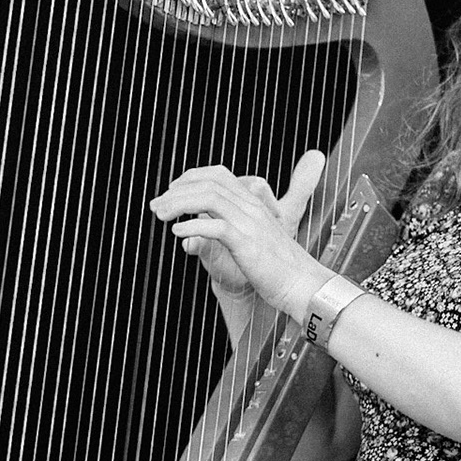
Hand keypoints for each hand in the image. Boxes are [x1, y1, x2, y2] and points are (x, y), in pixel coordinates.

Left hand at [149, 151, 331, 320]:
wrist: (304, 286)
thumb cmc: (279, 269)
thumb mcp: (254, 242)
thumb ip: (229, 231)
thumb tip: (195, 236)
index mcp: (253, 203)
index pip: (218, 174)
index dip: (189, 178)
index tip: (171, 192)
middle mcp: (251, 207)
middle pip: (208, 182)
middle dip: (176, 190)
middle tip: (156, 206)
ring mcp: (250, 223)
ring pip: (208, 198)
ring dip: (179, 204)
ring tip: (162, 216)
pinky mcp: (247, 243)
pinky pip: (216, 226)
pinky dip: (193, 226)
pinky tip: (179, 233)